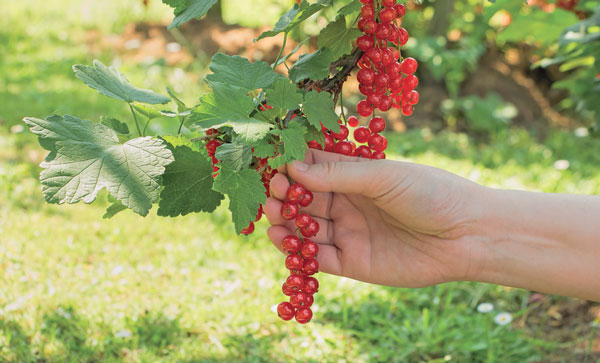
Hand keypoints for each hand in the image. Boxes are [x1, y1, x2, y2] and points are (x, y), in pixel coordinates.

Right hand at [264, 149, 485, 287]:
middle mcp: (348, 203)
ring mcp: (348, 233)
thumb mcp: (383, 176)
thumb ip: (339, 175)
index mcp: (356, 176)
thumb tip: (294, 169)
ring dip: (285, 221)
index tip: (272, 162)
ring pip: (306, 228)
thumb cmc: (429, 193)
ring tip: (269, 213)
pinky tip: (280, 238)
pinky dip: (297, 250)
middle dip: (285, 194)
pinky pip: (317, 257)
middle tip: (271, 191)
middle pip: (306, 199)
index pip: (314, 168)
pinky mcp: (352, 262)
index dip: (292, 165)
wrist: (465, 235)